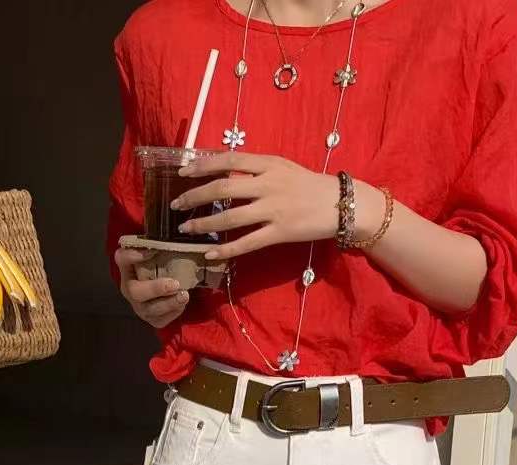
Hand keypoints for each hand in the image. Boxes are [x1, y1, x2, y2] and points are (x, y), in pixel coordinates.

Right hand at [114, 246, 189, 328]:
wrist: (168, 290)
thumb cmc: (161, 267)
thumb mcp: (156, 253)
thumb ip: (153, 245)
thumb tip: (155, 246)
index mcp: (128, 270)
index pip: (122, 260)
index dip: (132, 257)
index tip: (150, 252)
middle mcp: (130, 290)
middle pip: (136, 292)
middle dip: (156, 289)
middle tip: (175, 284)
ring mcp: (141, 308)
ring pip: (151, 310)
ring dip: (169, 303)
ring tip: (184, 295)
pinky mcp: (153, 320)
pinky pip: (162, 320)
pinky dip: (173, 312)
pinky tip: (182, 304)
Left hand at [171, 152, 341, 260]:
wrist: (340, 203)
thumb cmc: (309, 185)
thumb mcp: (283, 166)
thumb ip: (256, 168)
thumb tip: (225, 170)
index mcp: (267, 163)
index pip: (228, 160)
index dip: (202, 165)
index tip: (182, 172)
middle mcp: (268, 184)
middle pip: (223, 187)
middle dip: (195, 196)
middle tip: (176, 205)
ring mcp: (273, 209)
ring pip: (231, 216)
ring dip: (204, 223)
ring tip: (186, 229)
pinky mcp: (280, 232)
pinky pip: (247, 242)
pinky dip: (227, 248)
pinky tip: (211, 253)